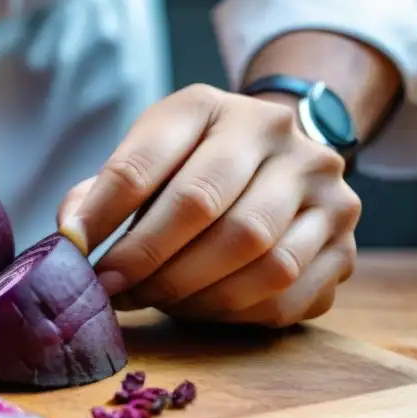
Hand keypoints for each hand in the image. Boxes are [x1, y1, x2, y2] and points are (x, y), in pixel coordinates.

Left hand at [57, 84, 361, 327]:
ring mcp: (323, 186)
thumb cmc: (190, 169)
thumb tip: (72, 239)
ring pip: (254, 256)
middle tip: (113, 289)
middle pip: (203, 208)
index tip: (75, 252)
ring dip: (191, 292)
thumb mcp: (144, 161)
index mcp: (209, 106)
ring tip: (155, 300)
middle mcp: (276, 134)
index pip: (144, 163)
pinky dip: (235, 311)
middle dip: (146, 260)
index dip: (102, 215)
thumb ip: (102, 195)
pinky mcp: (345, 241)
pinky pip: (286, 294)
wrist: (279, 160)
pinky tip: (203, 307)